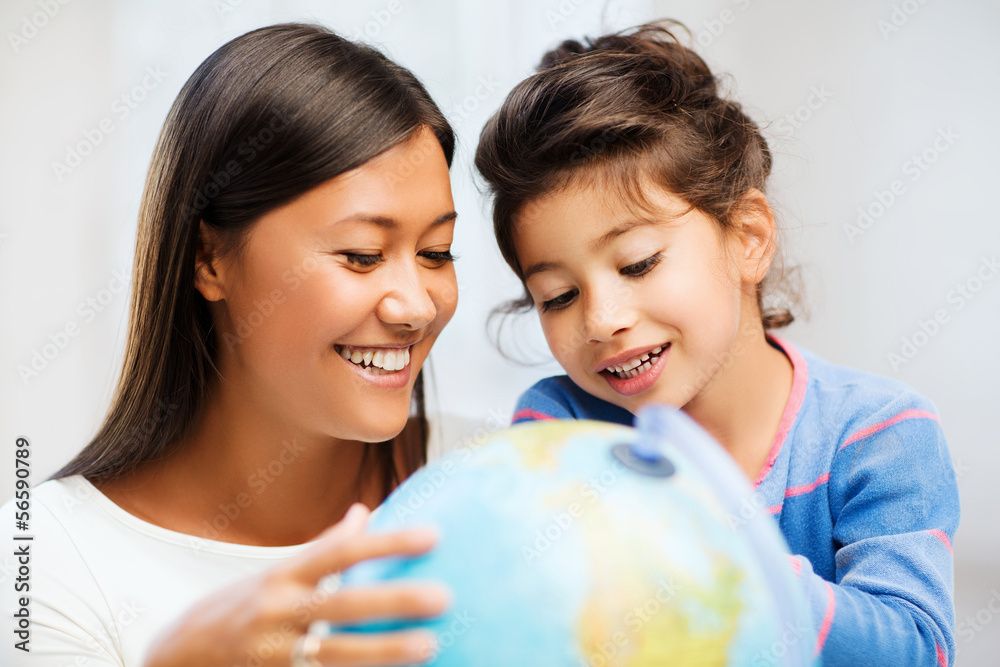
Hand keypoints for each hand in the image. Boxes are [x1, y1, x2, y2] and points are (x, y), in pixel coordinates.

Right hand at [144, 503, 448, 666]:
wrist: (174, 659)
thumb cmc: (238, 609)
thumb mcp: (275, 573)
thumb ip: (322, 548)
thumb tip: (364, 512)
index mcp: (282, 577)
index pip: (341, 551)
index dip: (387, 542)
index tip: (433, 536)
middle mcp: (276, 613)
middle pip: (341, 605)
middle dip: (393, 601)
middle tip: (443, 596)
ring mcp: (272, 655)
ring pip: (334, 655)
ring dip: (383, 652)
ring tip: (430, 646)